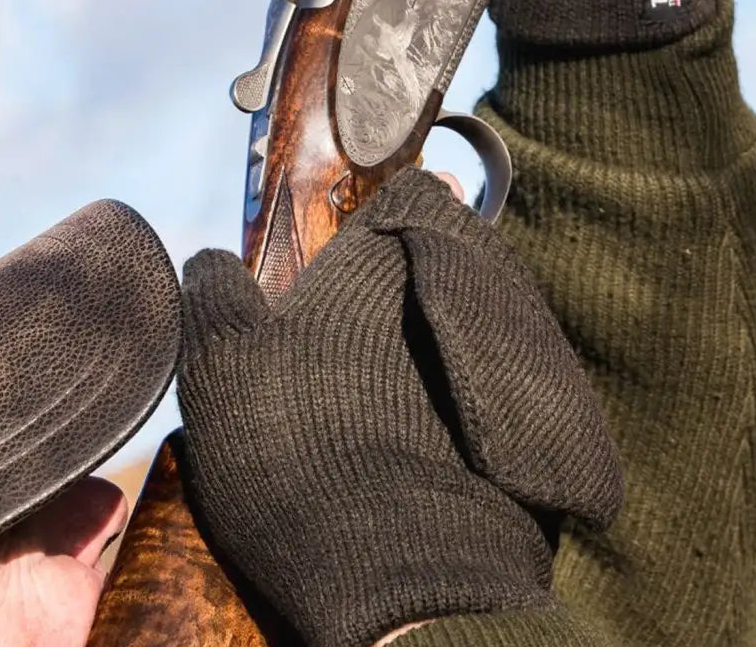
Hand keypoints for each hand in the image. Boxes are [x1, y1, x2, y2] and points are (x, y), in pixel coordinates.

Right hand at [177, 169, 621, 646]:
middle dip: (426, 262)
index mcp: (389, 256)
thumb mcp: (223, 365)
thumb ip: (215, 295)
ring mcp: (516, 339)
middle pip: (459, 241)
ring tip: (410, 364)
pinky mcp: (545, 402)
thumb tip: (210, 259)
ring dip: (456, 313)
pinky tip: (448, 409)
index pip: (415, 189)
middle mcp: (467, 280)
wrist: (404, 566)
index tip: (372, 233)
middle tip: (381, 311)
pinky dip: (486, 367)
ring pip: (490, 296)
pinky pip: (518, 356)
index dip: (394, 204)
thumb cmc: (301, 445)